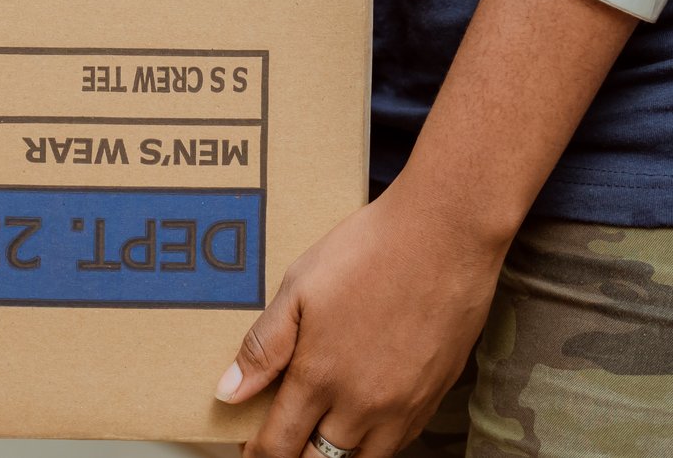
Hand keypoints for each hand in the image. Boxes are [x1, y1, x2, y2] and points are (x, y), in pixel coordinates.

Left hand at [213, 180, 505, 456]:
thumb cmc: (368, 252)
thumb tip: (229, 391)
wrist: (443, 237)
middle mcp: (362, 404)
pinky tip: (362, 419)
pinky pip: (399, 443)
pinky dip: (375, 442)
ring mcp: (403, 407)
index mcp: (320, 377)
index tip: (249, 445)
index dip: (258, 452)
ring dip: (335, 454)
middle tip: (283, 440)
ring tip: (320, 431)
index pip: (279, 445)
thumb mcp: (299, 288)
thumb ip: (264, 346)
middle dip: (295, 457)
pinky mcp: (433, 398)